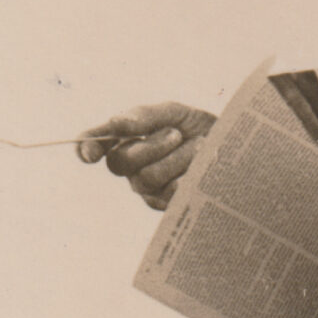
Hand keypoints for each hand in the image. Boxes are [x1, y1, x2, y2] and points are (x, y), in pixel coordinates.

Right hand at [76, 101, 215, 209]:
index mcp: (125, 140)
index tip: (89, 153)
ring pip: (147, 177)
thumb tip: (116, 123)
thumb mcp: (173, 113)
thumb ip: (144, 116)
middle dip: (151, 145)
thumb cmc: (196, 128)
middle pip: (121, 163)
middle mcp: (131, 167)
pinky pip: (169, 193)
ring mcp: (147, 189)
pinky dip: (188, 175)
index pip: (95, 145)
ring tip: (199, 147)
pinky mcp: (167, 205)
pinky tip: (202, 166)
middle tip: (176, 134)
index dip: (86, 148)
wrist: (231, 147)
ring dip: (176, 158)